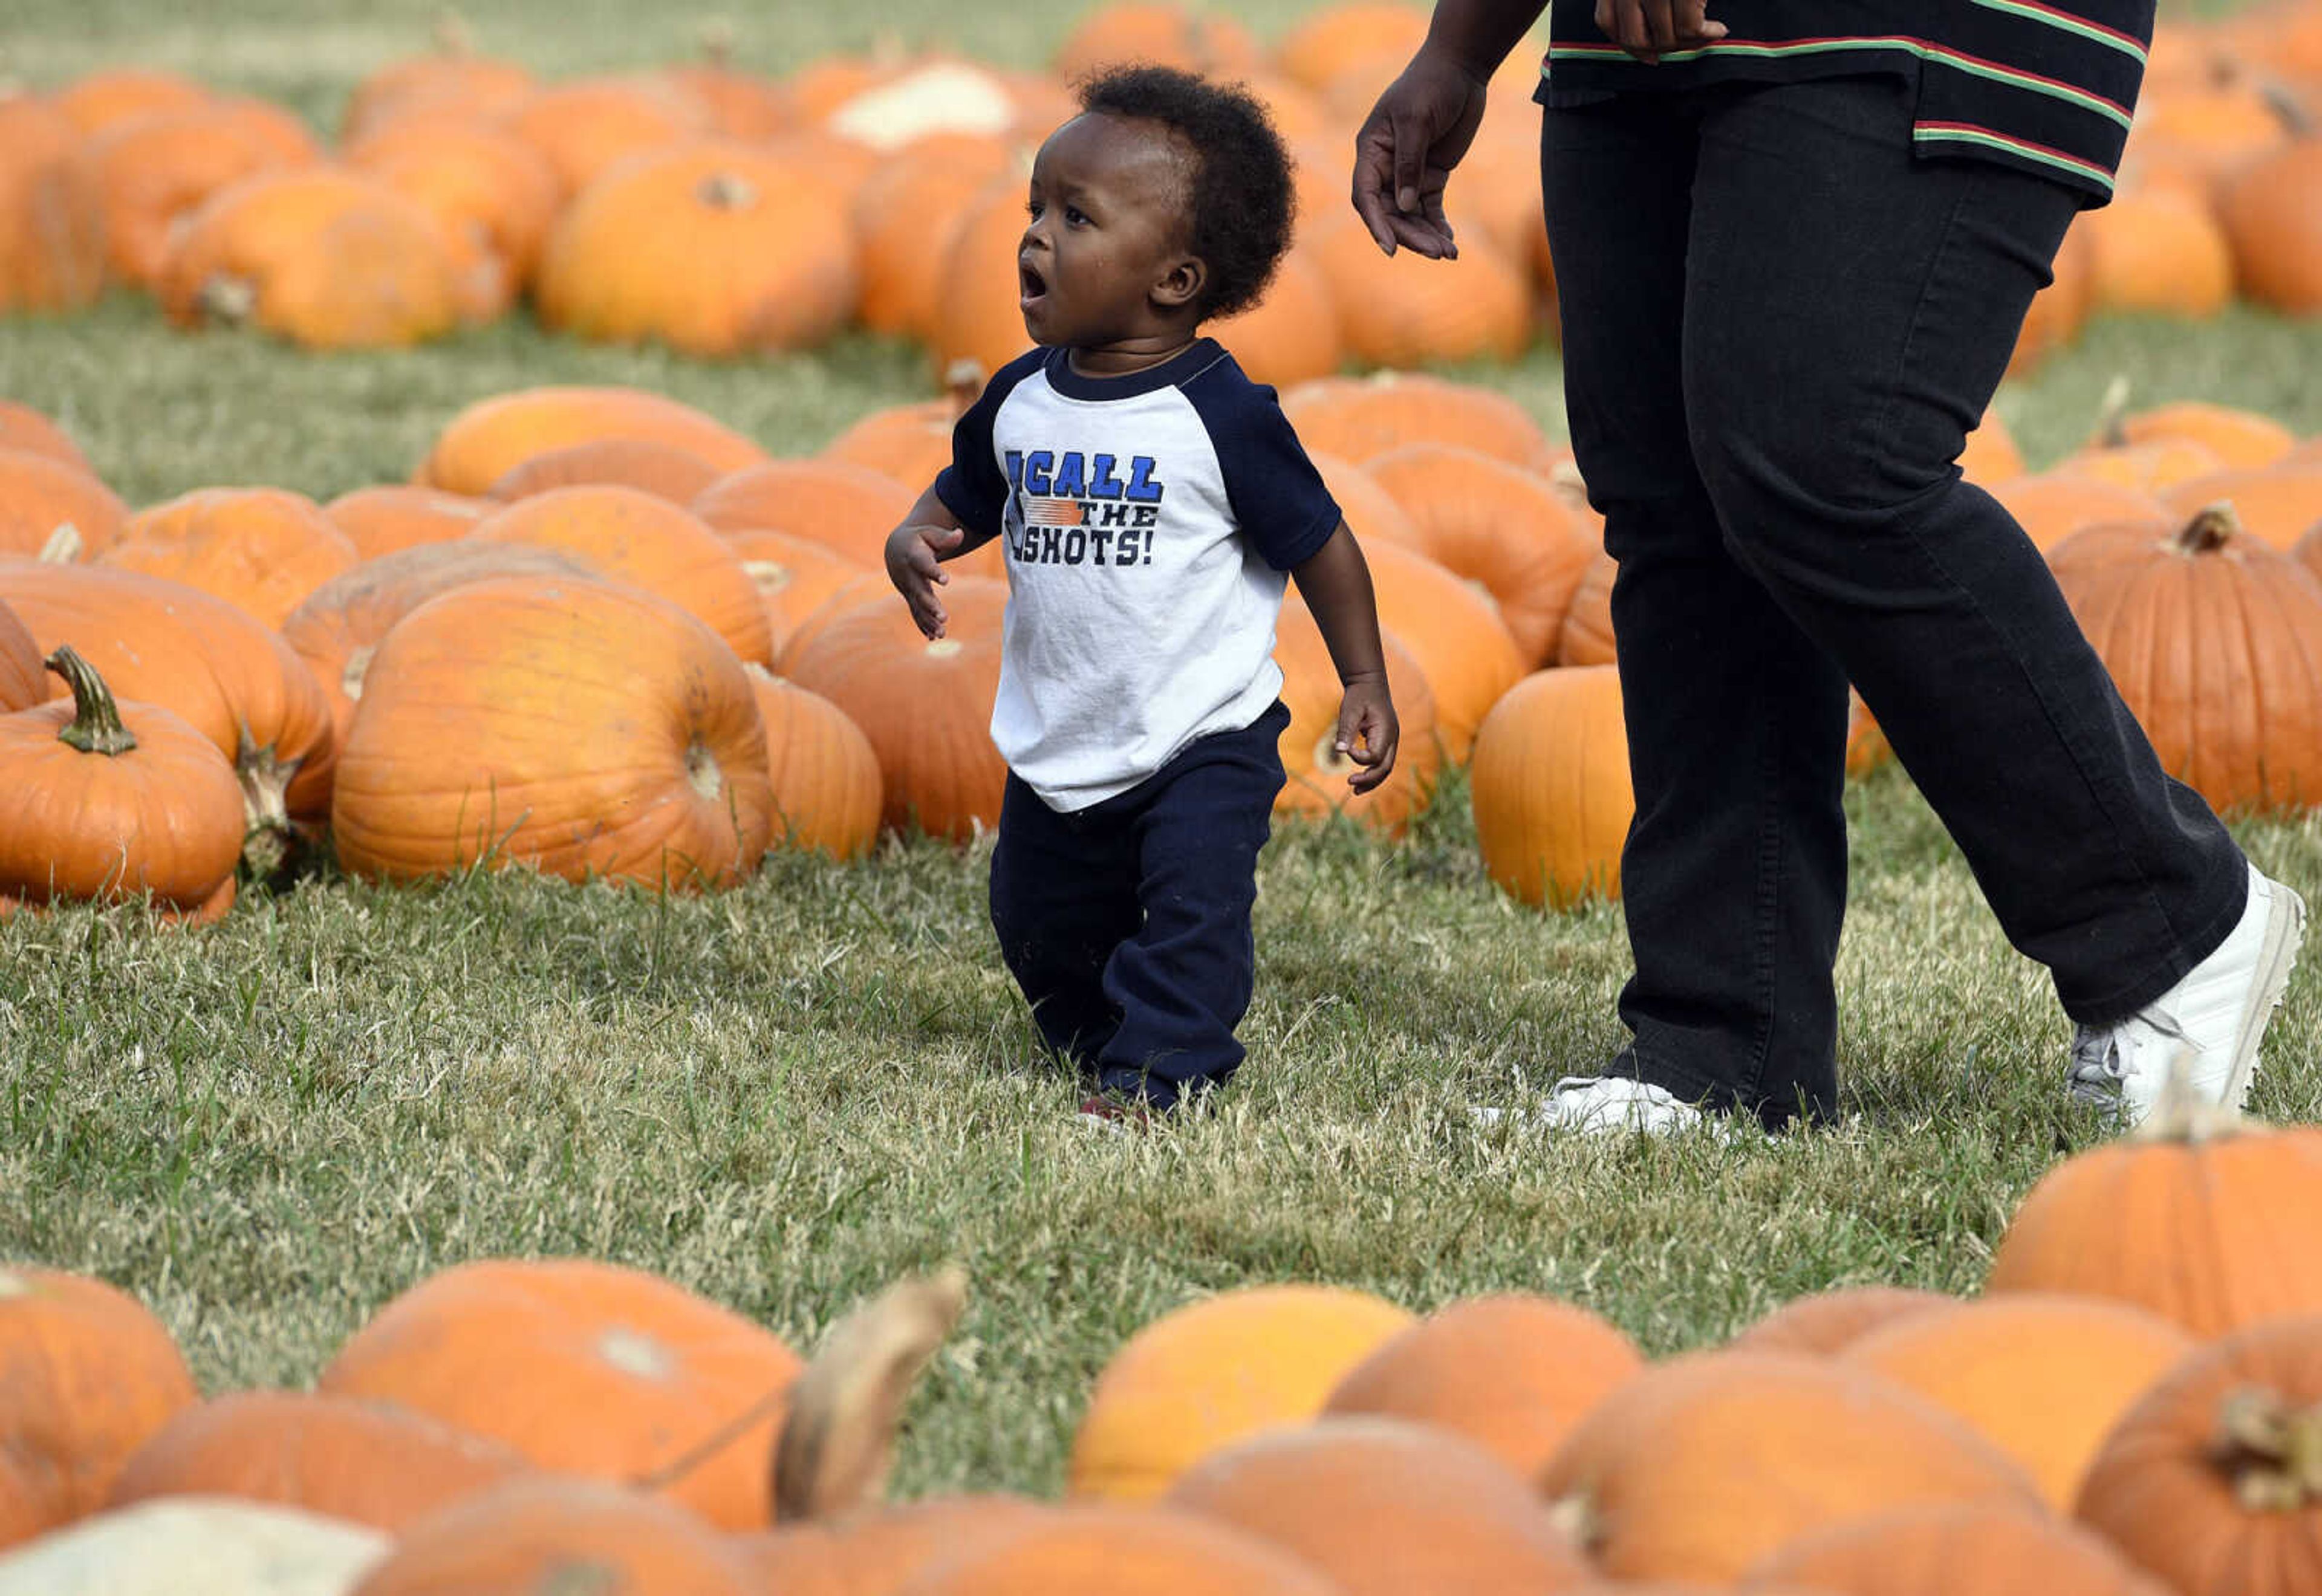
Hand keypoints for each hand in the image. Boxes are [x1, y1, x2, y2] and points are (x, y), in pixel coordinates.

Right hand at [884, 520, 963, 638]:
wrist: (895, 549)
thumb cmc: (918, 539)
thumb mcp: (930, 533)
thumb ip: (945, 537)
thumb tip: (960, 534)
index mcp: (913, 556)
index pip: (923, 564)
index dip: (933, 571)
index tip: (945, 579)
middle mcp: (908, 576)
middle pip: (919, 592)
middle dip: (930, 606)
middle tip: (944, 617)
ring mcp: (908, 589)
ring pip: (918, 607)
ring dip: (929, 621)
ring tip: (942, 633)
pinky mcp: (910, 598)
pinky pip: (916, 613)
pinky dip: (924, 625)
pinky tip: (934, 637)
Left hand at [1333, 674, 1398, 794]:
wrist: (1369, 683)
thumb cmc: (1359, 695)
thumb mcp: (1350, 710)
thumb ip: (1346, 730)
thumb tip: (1339, 750)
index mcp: (1386, 731)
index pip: (1375, 756)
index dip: (1359, 757)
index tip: (1345, 748)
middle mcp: (1392, 738)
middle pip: (1385, 768)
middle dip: (1369, 779)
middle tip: (1350, 784)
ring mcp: (1391, 740)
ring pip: (1385, 768)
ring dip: (1371, 781)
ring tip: (1355, 791)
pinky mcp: (1385, 741)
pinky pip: (1382, 762)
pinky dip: (1372, 772)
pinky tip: (1359, 780)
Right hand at [1351, 44, 1490, 259]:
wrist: (1460, 69)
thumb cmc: (1431, 86)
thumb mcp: (1416, 121)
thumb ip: (1409, 163)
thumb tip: (1403, 206)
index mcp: (1371, 151)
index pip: (1365, 195)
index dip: (1376, 223)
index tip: (1391, 248)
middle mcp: (1385, 167)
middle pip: (1390, 213)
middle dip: (1411, 235)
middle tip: (1435, 254)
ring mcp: (1408, 173)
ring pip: (1411, 216)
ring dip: (1427, 236)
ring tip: (1448, 254)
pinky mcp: (1431, 176)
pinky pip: (1430, 209)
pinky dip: (1438, 226)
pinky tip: (1450, 243)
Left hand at [1593, 0, 1725, 61]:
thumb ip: (1640, 1)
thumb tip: (1649, 47)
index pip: (1608, 21)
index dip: (1629, 45)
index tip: (1649, 56)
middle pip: (1635, 38)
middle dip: (1661, 49)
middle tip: (1687, 43)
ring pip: (1663, 38)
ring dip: (1688, 43)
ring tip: (1707, 33)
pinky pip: (1688, 29)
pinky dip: (1706, 35)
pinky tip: (1718, 30)